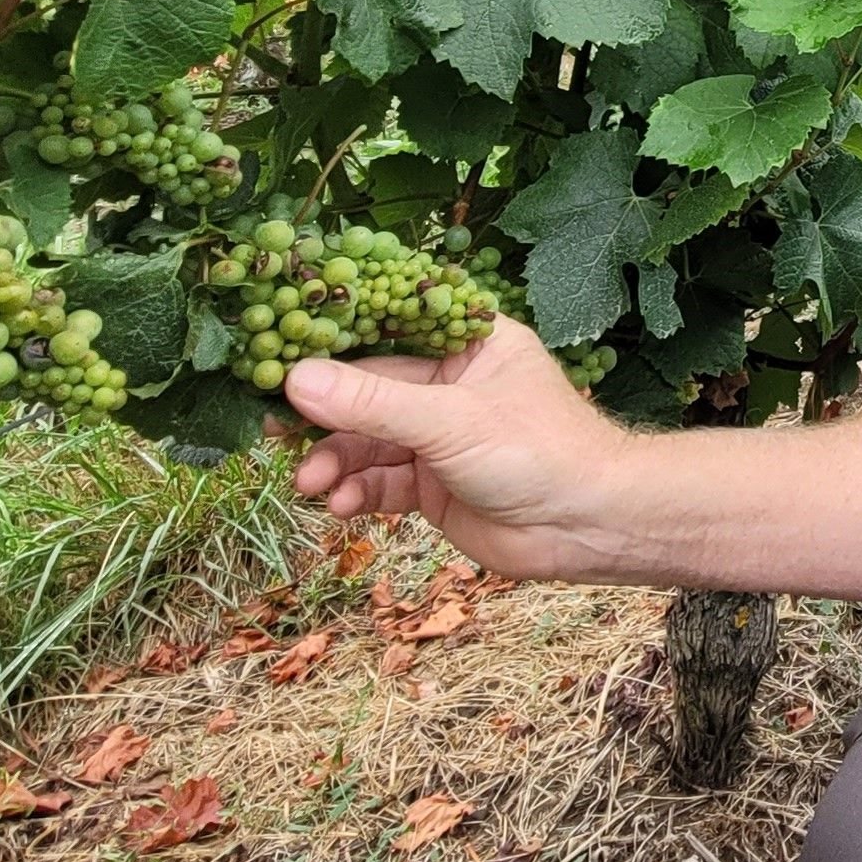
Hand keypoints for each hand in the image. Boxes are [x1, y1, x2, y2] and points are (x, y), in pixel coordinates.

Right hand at [275, 322, 629, 577]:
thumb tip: (295, 379)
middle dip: (324, 417)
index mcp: (468, 344)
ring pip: (368, 443)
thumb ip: (371, 404)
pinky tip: (340, 505)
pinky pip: (380, 482)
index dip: (333, 346)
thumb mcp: (450, 420)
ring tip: (311, 482)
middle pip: (368, 393)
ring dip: (335, 462)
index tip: (276, 355)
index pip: (389, 332)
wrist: (586, 528)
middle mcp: (450, 386)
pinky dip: (356, 492)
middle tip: (274, 431)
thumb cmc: (539, 452)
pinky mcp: (433, 485)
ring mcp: (440, 437)